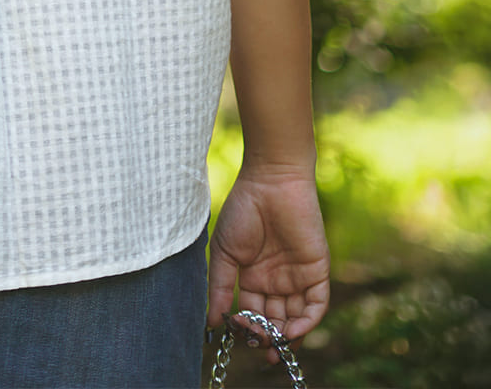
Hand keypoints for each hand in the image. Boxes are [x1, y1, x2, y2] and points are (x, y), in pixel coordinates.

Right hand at [207, 167, 329, 361]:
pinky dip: (308, 322)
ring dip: (288, 336)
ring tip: (276, 346)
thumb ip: (222, 287)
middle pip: (276, 320)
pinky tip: (293, 331)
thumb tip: (213, 323)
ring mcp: (298, 276)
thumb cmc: (243, 210)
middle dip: (270, 338)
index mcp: (254, 276)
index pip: (254, 312)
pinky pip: (316, 304)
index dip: (248, 328)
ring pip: (297, 318)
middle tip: (262, 349)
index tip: (239, 334)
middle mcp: (277, 280)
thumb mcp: (225, 251)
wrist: (270, 182)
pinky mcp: (317, 270)